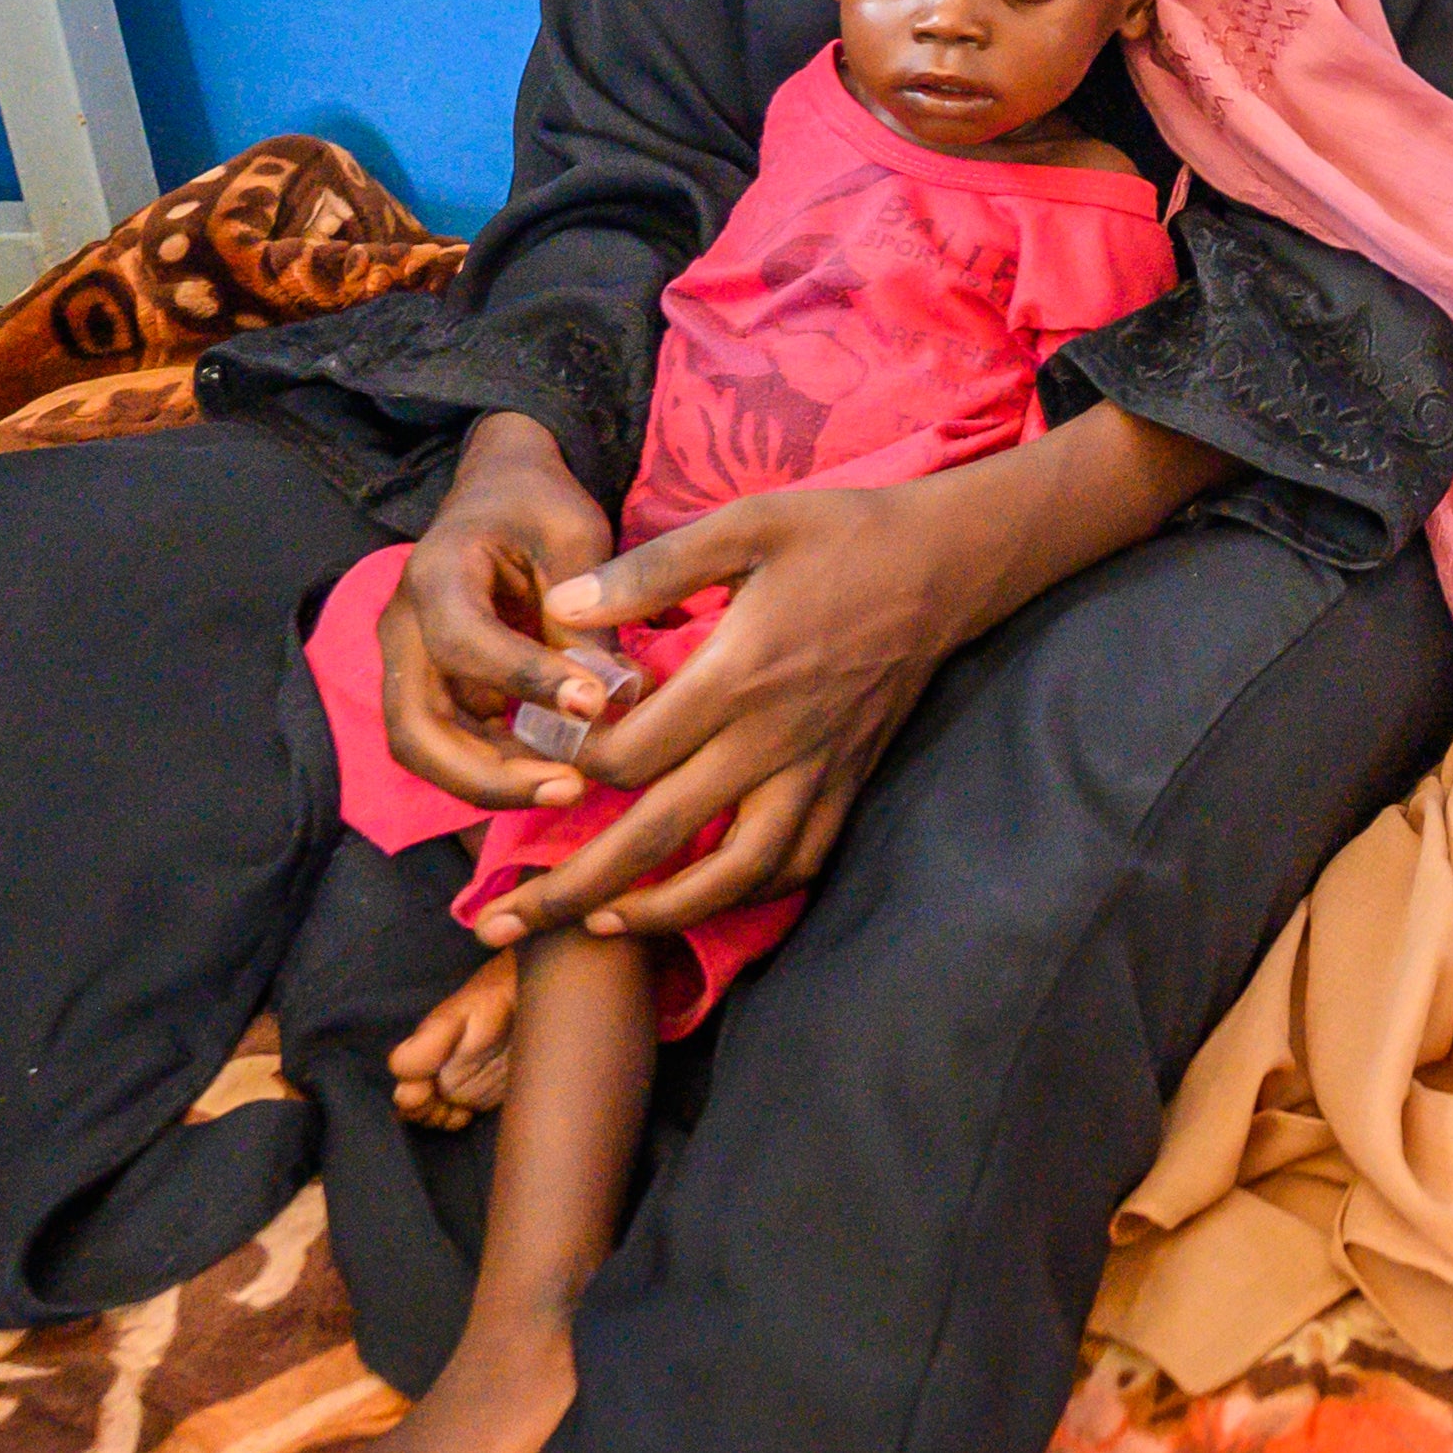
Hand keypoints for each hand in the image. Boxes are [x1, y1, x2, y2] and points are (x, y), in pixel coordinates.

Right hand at [376, 412, 617, 811]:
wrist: (497, 488)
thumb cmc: (537, 505)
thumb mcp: (574, 535)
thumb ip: (587, 609)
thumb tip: (612, 696)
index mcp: (435, 574)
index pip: (464, 643)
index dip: (526, 680)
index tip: (595, 702)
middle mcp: (404, 628)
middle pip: (416, 728)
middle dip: (487, 774)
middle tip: (569, 788)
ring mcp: (409, 664)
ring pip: (426, 750)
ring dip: (492, 783)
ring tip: (571, 789)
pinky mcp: (432, 687)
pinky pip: (450, 745)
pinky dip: (496, 769)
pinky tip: (559, 774)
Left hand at [463, 477, 985, 945]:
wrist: (946, 562)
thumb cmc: (840, 535)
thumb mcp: (745, 523)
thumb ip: (651, 569)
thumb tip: (559, 608)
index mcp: (737, 676)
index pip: (631, 755)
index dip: (569, 772)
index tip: (533, 766)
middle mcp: (774, 739)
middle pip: (661, 833)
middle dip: (575, 886)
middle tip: (506, 920)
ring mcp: (816, 770)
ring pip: (734, 873)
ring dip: (660, 911)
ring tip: (598, 929)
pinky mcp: (847, 782)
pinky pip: (797, 863)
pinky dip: (745, 895)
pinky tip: (700, 899)